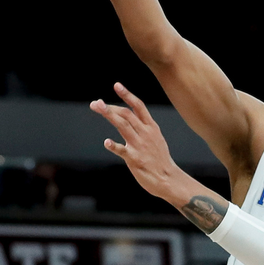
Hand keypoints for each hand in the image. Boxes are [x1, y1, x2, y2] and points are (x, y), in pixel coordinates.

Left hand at [90, 83, 179, 199]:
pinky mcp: (136, 159)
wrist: (169, 179)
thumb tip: (127, 118)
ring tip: (97, 107)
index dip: (127, 95)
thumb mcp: (155, 138)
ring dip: (109, 115)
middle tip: (95, 103)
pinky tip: (106, 142)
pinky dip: (114, 145)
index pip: (139, 106)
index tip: (116, 85)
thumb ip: (142, 128)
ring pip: (123, 126)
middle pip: (127, 114)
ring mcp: (141, 146)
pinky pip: (123, 150)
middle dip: (110, 106)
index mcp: (151, 127)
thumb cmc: (159, 159)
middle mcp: (146, 133)